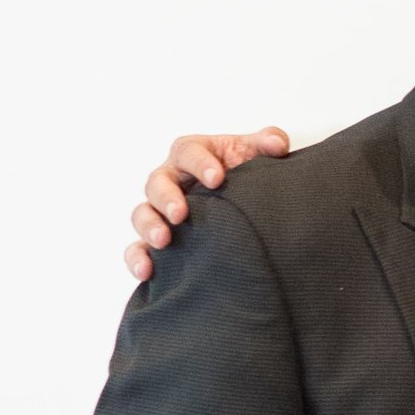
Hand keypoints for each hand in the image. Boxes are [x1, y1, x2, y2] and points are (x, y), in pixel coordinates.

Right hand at [124, 128, 290, 281]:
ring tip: (163, 241)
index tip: (217, 179)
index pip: (188, 152)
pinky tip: (147, 271)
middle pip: (157, 183)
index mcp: (191, 155)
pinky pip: (138, 248)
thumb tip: (277, 143)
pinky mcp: (156, 238)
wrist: (241, 207)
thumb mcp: (254, 155)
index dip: (200, 164)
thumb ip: (268, 144)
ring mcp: (160, 210)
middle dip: (167, 198)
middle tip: (181, 214)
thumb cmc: (239, 174)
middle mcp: (170, 180)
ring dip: (149, 226)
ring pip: (142, 214)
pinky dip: (138, 258)